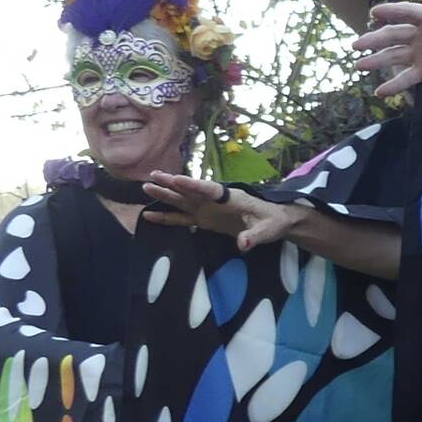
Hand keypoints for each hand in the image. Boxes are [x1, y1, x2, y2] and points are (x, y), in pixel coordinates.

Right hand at [141, 172, 301, 252]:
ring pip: (183, 201)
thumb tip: (243, 244)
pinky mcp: (204, 220)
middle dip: (173, 184)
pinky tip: (150, 215)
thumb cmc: (273, 222)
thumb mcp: (268, 230)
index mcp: (231, 197)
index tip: (177, 179)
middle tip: (153, 176)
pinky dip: (167, 217)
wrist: (275, 222)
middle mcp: (215, 200)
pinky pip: (182, 218)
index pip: (210, 190)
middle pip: (191, 191)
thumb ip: (255, 236)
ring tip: (146, 187)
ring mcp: (207, 209)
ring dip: (166, 194)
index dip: (194, 185)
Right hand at [356, 0, 421, 98]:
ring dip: (377, 60)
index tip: (373, 12)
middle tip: (356, 44)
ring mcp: (421, 53)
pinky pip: (407, 78)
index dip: (391, 11)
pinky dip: (394, 85)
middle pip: (394, 35)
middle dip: (375, 39)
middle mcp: (421, 34)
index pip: (408, 13)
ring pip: (395, 56)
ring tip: (358, 65)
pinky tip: (380, 92)